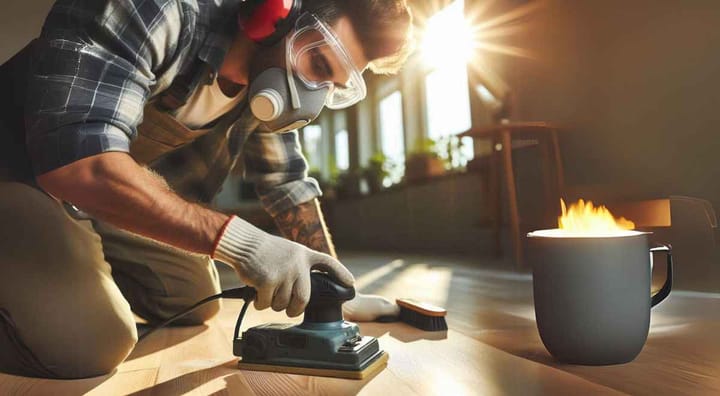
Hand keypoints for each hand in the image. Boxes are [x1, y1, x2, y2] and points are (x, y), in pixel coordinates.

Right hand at [212, 216, 353, 316]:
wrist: (244, 244)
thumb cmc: (265, 251)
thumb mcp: (290, 253)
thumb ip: (300, 267)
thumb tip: (305, 294)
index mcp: (304, 255)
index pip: (328, 263)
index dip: (341, 274)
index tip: (351, 283)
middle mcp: (297, 264)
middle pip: (303, 299)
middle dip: (295, 310)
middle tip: (290, 310)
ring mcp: (283, 272)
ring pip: (282, 304)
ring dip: (273, 304)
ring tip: (266, 291)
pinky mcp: (267, 281)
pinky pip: (265, 304)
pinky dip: (259, 303)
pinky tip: (256, 292)